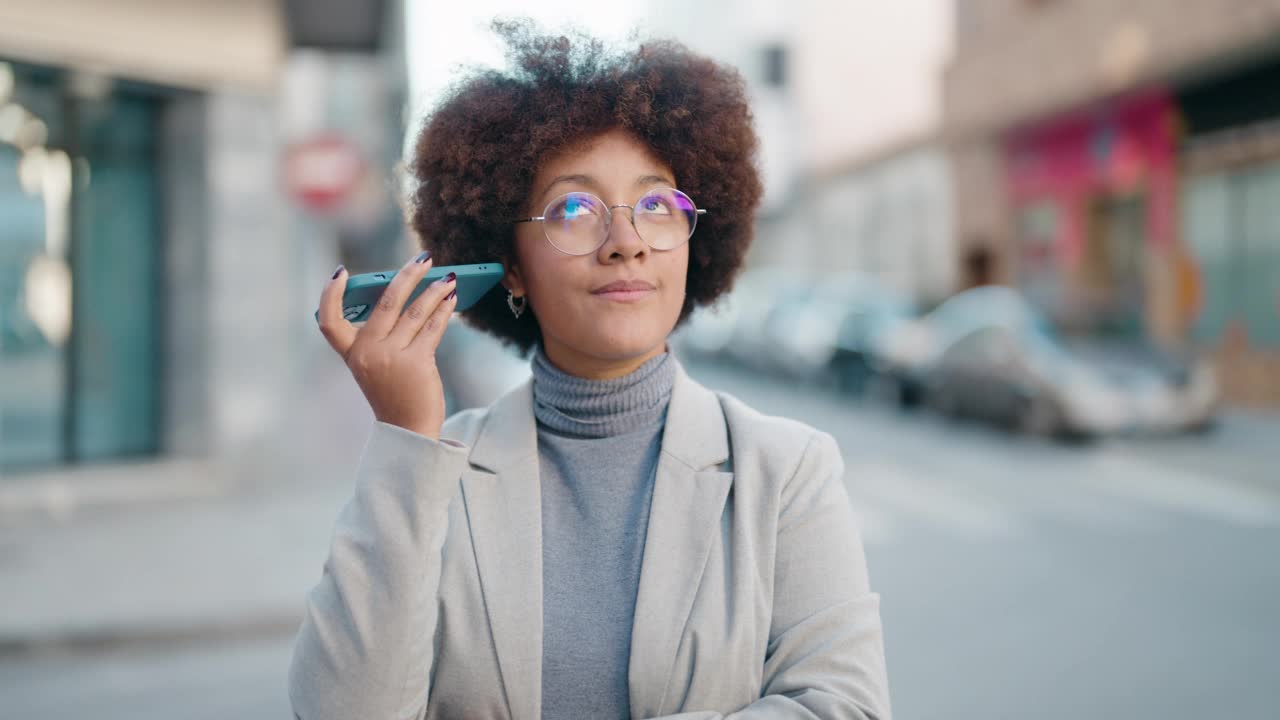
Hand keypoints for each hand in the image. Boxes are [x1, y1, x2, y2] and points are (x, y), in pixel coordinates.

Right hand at [317, 251, 457, 439]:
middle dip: (408, 275)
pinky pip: (432, 327)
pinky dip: (444, 310)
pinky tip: (452, 299)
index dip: (330, 295)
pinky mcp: (416, 362)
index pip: (329, 322)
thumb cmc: (396, 394)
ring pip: (415, 312)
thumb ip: (385, 337)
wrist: (409, 431)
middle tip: (424, 258)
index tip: (341, 273)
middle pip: (386, 302)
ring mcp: (391, 357)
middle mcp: (368, 353)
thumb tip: (413, 297)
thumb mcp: (377, 367)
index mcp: (353, 354)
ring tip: (449, 278)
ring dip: (435, 290)